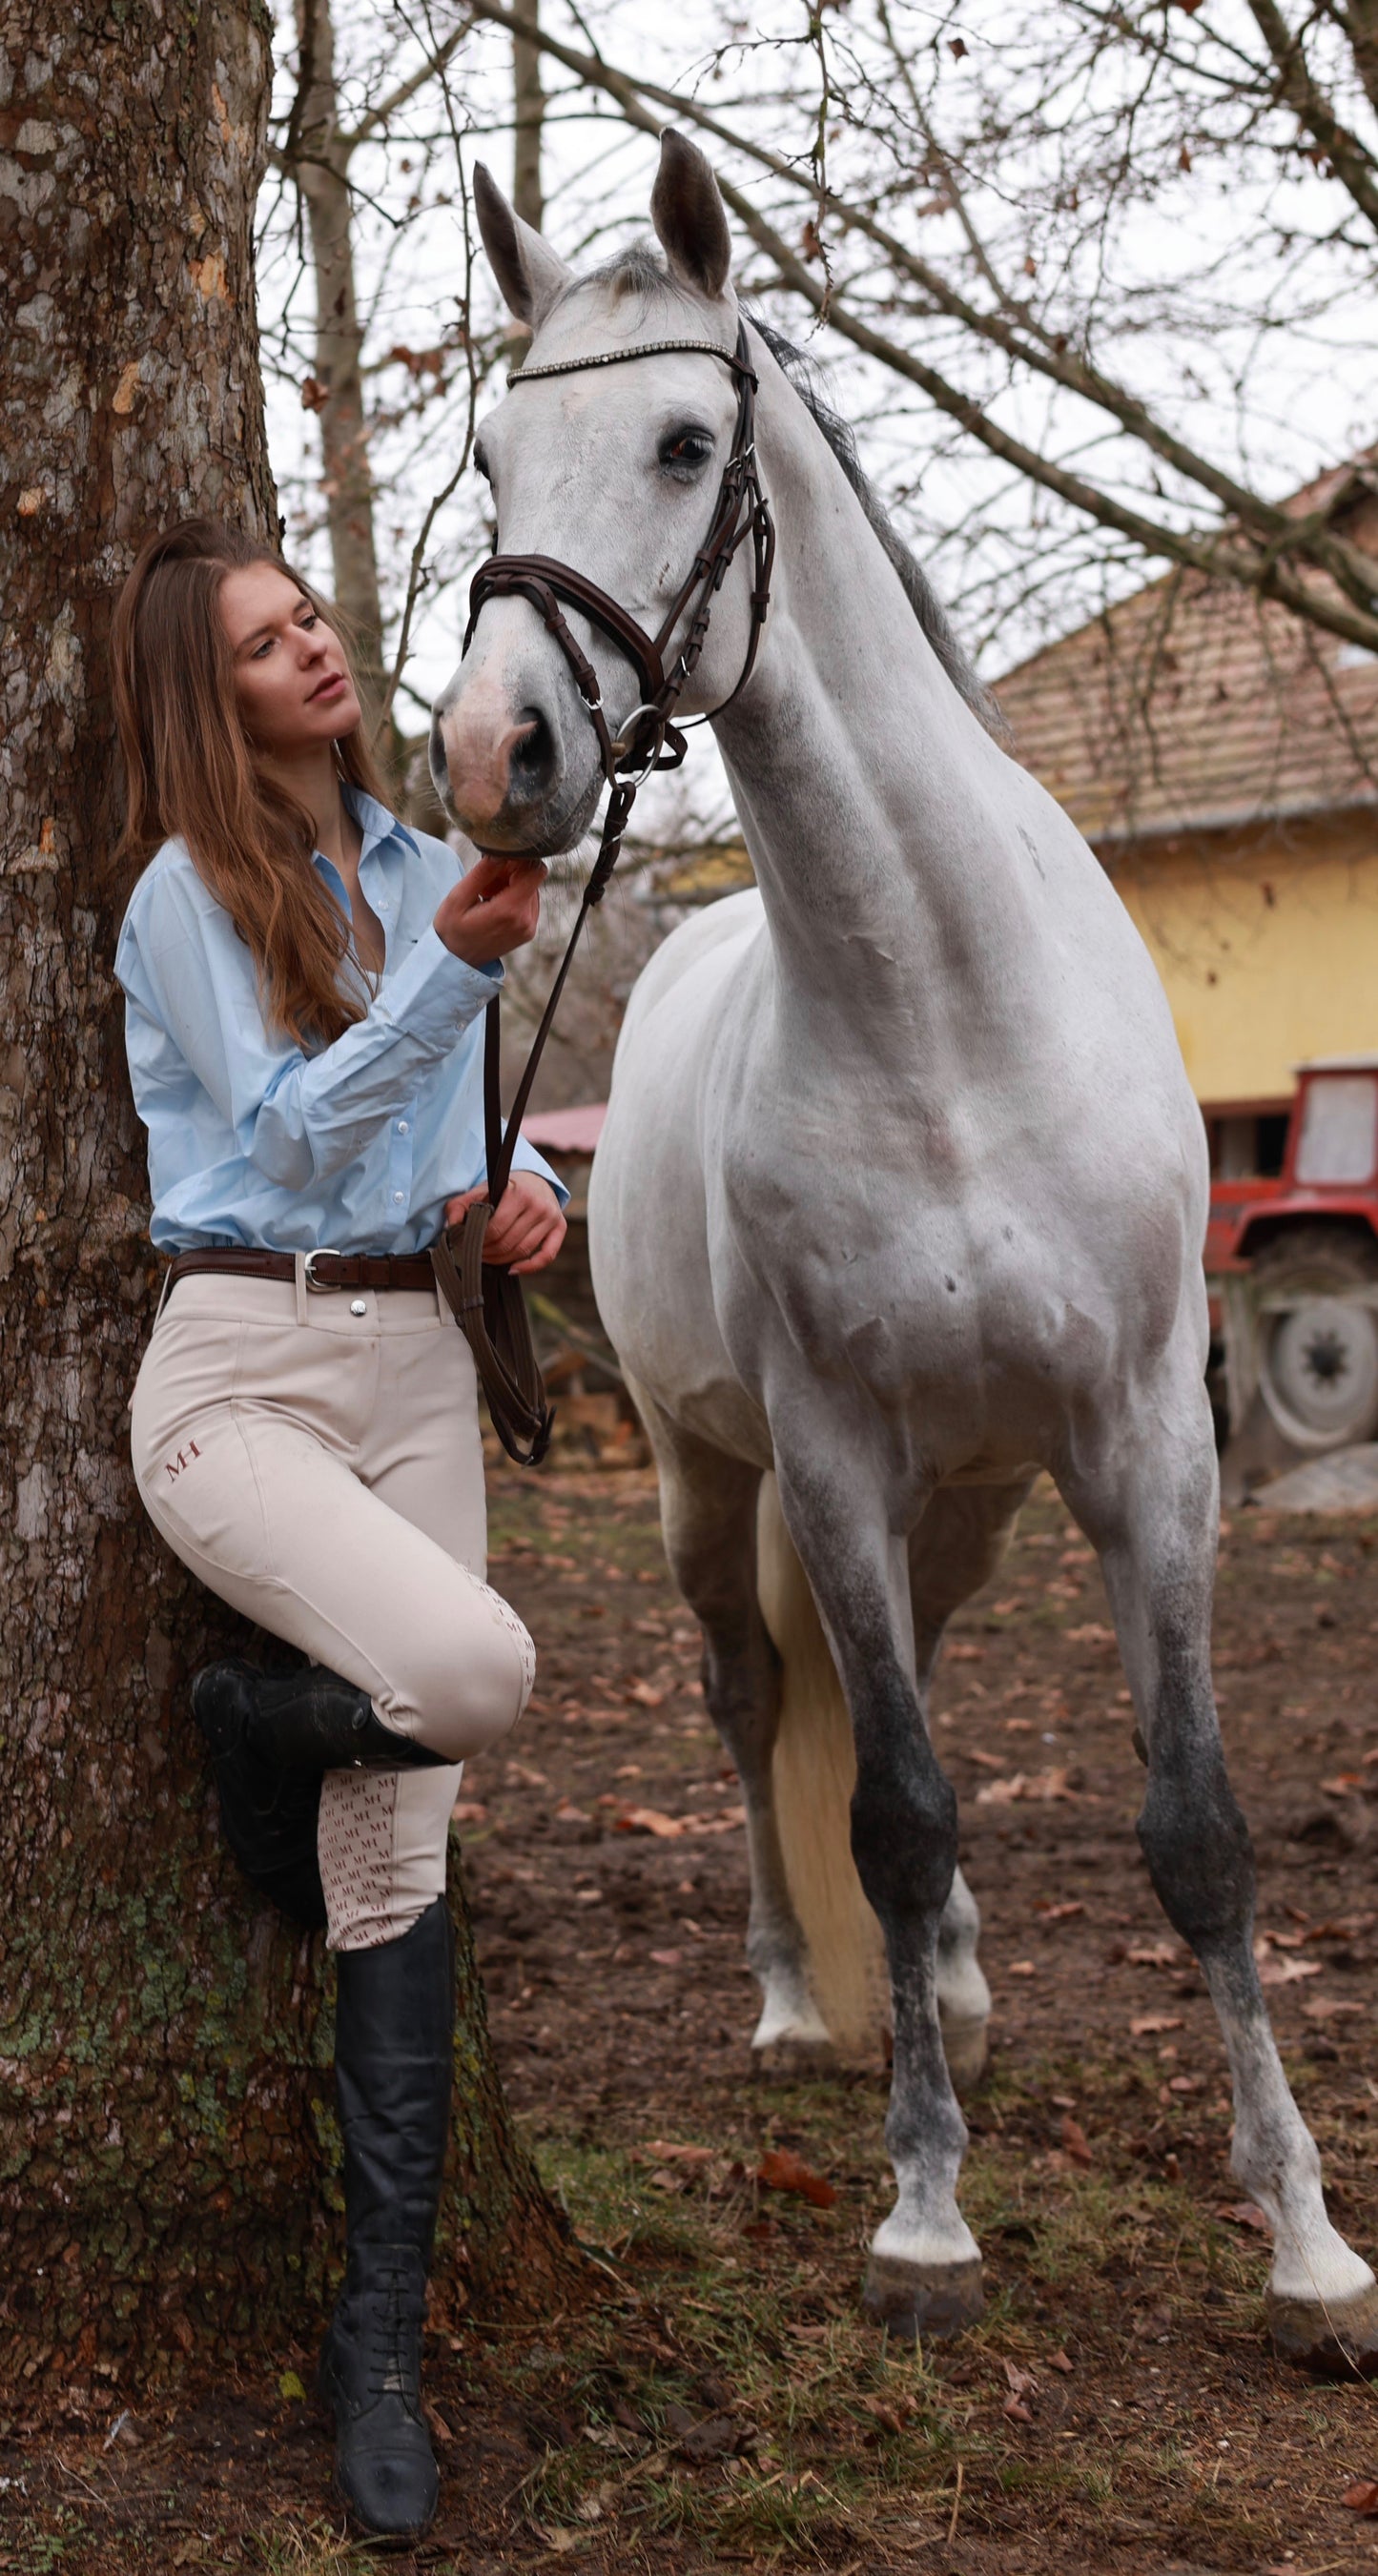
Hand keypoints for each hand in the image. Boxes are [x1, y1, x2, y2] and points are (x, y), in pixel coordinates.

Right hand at [433, 854, 545, 966]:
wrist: (455, 961)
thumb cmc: (452, 930)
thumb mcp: (459, 897)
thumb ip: (483, 873)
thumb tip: (501, 852)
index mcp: (510, 910)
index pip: (535, 872)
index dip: (520, 860)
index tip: (500, 863)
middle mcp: (526, 920)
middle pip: (533, 879)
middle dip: (513, 873)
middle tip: (487, 881)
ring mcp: (529, 928)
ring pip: (532, 889)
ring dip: (513, 884)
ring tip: (488, 893)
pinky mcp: (528, 931)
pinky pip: (529, 902)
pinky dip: (515, 897)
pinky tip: (495, 903)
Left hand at [445, 1173, 566, 1274]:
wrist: (534, 1179)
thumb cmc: (505, 1188)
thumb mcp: (480, 1190)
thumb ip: (460, 1206)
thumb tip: (452, 1227)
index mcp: (519, 1193)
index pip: (495, 1228)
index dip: (479, 1241)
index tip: (469, 1244)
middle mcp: (539, 1205)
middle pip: (508, 1242)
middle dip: (488, 1252)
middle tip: (475, 1254)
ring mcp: (552, 1217)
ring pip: (523, 1251)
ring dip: (502, 1260)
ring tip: (488, 1258)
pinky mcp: (560, 1227)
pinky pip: (547, 1256)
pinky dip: (530, 1267)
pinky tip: (513, 1269)